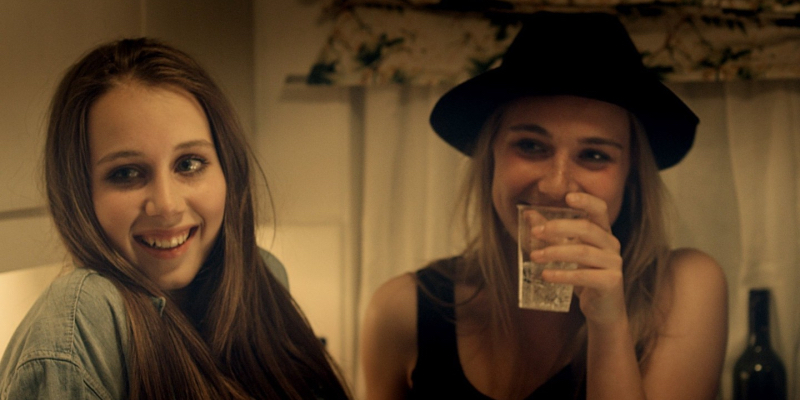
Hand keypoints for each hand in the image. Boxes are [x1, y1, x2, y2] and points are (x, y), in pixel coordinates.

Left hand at [531, 192, 625, 326]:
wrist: (603, 310)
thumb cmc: (584, 277)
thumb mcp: (566, 252)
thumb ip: (550, 233)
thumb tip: (528, 214)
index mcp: (603, 233)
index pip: (600, 209)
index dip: (586, 200)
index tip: (567, 196)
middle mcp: (612, 244)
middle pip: (586, 228)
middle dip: (558, 228)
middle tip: (535, 233)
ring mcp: (614, 263)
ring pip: (582, 252)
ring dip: (555, 252)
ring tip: (534, 257)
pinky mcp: (611, 282)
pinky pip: (584, 275)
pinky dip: (562, 275)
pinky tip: (546, 275)